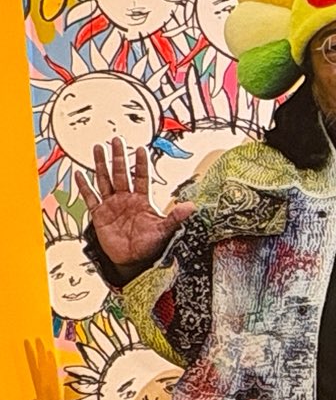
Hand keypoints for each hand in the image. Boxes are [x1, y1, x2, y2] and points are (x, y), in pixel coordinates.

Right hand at [78, 139, 192, 267]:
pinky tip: (80, 174)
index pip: (142, 177)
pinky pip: (90, 197)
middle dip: (118, 156)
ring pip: (105, 180)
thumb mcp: (164, 230)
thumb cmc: (149, 245)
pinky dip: (84, 186)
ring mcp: (111, 205)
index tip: (141, 148)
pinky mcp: (99, 214)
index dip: (141, 163)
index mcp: (142, 200)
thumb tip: (192, 207)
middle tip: (116, 139)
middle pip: (121, 173)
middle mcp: (126, 198)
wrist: (132, 260)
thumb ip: (176, 217)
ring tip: (98, 147)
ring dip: (101, 164)